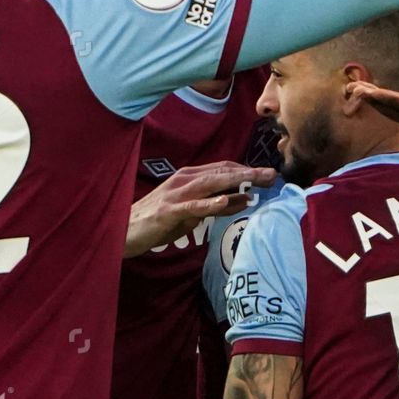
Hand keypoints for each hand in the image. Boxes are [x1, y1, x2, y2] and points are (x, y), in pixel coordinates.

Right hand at [125, 162, 275, 256]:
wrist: (125, 230)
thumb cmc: (159, 221)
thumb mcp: (193, 212)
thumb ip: (217, 205)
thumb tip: (246, 200)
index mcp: (189, 177)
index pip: (223, 168)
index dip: (247, 170)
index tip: (269, 175)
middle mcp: (184, 180)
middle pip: (221, 172)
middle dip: (248, 173)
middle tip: (273, 175)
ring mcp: (176, 194)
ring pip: (210, 183)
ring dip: (236, 181)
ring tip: (257, 181)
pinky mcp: (168, 211)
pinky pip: (193, 205)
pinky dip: (210, 202)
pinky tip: (225, 201)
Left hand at [347, 73, 398, 138]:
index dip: (383, 97)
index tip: (366, 92)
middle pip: (390, 108)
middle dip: (371, 99)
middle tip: (352, 88)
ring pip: (388, 110)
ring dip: (371, 100)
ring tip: (353, 88)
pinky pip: (391, 110)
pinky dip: (378, 102)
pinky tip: (368, 93)